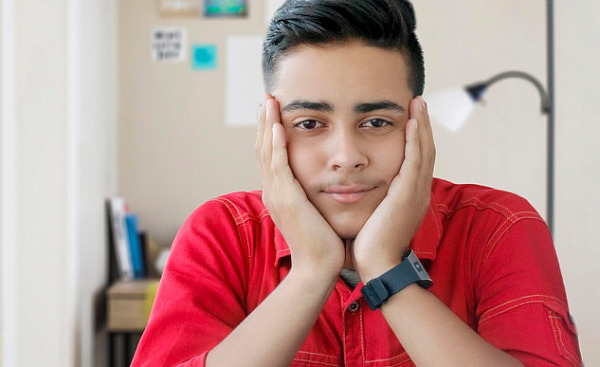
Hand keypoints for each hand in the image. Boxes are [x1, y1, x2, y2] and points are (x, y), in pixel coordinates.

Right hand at [255, 95, 344, 279]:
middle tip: (267, 98)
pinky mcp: (286, 198)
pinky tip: (277, 125)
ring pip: (266, 152)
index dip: (269, 133)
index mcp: (279, 194)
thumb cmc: (322, 242)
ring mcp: (276, 194)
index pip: (270, 156)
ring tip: (268, 102)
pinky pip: (278, 165)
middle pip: (262, 149)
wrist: (319, 267)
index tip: (273, 112)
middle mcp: (273, 191)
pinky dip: (275, 144)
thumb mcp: (313, 213)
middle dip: (264, 122)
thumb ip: (310, 196)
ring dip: (266, 125)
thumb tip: (319, 184)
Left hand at [352, 96, 435, 281]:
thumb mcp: (377, 216)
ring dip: (421, 126)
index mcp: (411, 196)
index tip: (411, 118)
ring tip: (418, 103)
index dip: (416, 138)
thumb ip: (376, 200)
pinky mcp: (408, 195)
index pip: (417, 160)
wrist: (377, 265)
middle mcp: (419, 192)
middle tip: (419, 102)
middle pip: (426, 151)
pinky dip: (415, 140)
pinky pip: (414, 161)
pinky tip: (412, 123)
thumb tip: (361, 188)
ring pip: (424, 151)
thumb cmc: (371, 244)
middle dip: (423, 125)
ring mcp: (417, 193)